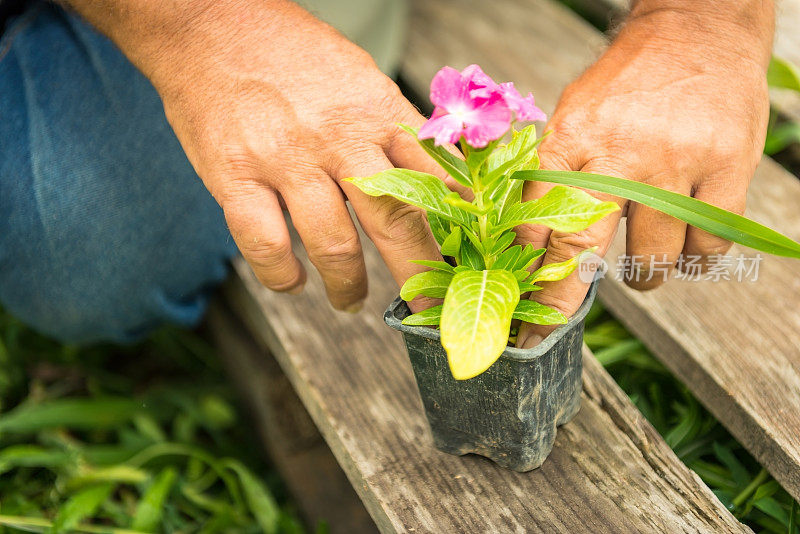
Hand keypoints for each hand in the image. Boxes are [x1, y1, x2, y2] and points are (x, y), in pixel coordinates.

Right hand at [89, 0, 454, 311]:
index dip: (454, 228)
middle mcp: (340, 138)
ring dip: (347, 286)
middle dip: (416, 275)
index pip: (436, 179)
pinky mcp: (236, 174)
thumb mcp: (362, 79)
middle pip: (394, 221)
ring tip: (350, 300)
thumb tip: (438, 179)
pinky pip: (266, 245)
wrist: (212, 22)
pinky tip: (291, 282)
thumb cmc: (293, 55)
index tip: (461, 260)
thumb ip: (395, 129)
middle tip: (423, 307)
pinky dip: (281, 276)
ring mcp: (287, 158)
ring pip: (333, 245)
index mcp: (379, 112)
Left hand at [517, 4, 772, 346]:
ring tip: (641, 272)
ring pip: (653, 258)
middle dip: (558, 304)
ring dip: (644, 278)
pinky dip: (695, 259)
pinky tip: (685, 246)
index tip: (516, 299)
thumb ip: (554, 171)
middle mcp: (617, 155)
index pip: (532, 219)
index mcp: (570, 139)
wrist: (699, 32)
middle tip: (543, 332)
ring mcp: (674, 165)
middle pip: (580, 251)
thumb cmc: (628, 83)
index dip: (522, 267)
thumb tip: (529, 237)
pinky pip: (707, 246)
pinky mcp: (724, 170)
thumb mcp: (573, 114)